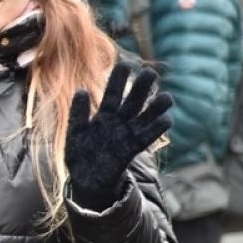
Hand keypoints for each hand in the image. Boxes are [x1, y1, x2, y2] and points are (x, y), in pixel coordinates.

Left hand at [65, 63, 171, 209]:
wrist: (85, 179)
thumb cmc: (80, 153)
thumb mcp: (75, 131)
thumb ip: (78, 113)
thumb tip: (81, 90)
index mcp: (103, 115)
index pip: (113, 93)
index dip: (119, 80)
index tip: (126, 63)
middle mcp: (118, 122)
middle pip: (132, 102)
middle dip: (141, 88)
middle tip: (151, 73)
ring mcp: (126, 135)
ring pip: (144, 118)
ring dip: (156, 108)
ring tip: (167, 96)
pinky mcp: (131, 150)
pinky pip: (146, 138)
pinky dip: (155, 129)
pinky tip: (167, 120)